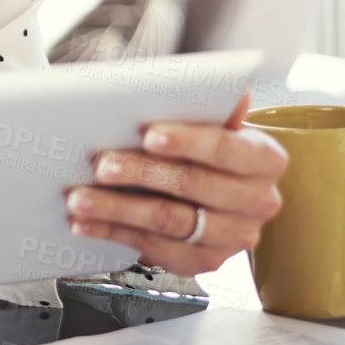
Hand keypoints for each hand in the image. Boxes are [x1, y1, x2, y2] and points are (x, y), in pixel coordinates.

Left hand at [64, 92, 287, 275]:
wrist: (216, 195)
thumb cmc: (205, 148)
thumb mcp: (213, 122)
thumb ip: (210, 104)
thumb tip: (222, 83)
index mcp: (265, 159)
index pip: (226, 148)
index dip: (186, 141)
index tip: (147, 134)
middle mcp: (258, 202)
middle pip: (192, 186)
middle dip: (140, 173)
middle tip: (99, 164)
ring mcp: (232, 237)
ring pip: (169, 221)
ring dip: (117, 208)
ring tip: (79, 197)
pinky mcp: (204, 261)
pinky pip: (154, 247)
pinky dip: (114, 232)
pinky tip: (85, 222)